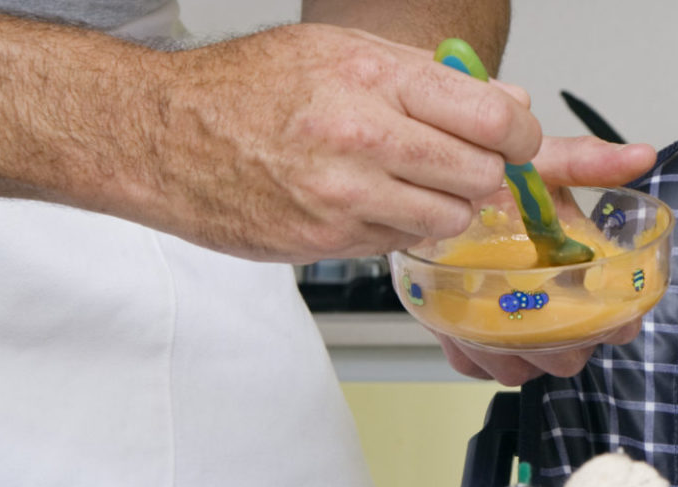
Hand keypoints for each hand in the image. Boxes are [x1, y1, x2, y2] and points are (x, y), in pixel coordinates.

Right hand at [144, 23, 542, 262]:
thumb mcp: (341, 53)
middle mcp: (361, 137)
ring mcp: (343, 196)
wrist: (157, 134)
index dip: (519, 133)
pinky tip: (365, 200)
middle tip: (458, 159)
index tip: (514, 137)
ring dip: (443, 204)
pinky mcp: (326, 241)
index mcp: (372, 80)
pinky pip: (401, 242)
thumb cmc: (245, 90)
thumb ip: (432, 76)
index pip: (494, 118)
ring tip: (407, 180)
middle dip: (482, 170)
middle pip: (482, 174)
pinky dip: (397, 226)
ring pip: (450, 218)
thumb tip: (509, 99)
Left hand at [437, 135, 658, 384]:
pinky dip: (469, 350)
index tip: (596, 307)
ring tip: (486, 309)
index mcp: (582, 280)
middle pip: (570, 358)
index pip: (620, 323)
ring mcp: (512, 337)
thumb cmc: (500, 190)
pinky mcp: (470, 345)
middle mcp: (553, 316)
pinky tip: (459, 318)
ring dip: (508, 349)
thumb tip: (642, 153)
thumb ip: (588, 162)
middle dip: (554, 342)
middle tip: (529, 305)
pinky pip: (476, 367)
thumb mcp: (542, 169)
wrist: (438, 193)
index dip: (615, 324)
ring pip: (523, 370)